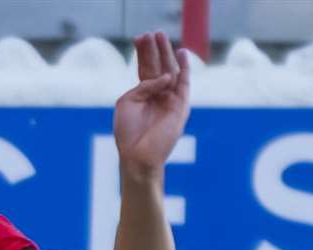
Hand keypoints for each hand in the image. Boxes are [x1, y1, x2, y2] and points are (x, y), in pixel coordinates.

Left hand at [114, 31, 191, 179]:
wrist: (138, 154)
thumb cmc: (128, 132)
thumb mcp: (127, 103)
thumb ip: (143, 86)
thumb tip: (165, 76)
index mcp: (143, 95)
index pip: (144, 69)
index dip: (143, 53)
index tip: (140, 37)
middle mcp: (158, 95)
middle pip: (158, 66)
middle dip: (155, 49)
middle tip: (153, 32)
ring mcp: (170, 99)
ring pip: (171, 70)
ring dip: (167, 53)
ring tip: (162, 36)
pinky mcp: (180, 105)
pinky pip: (184, 82)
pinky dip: (184, 67)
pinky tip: (181, 53)